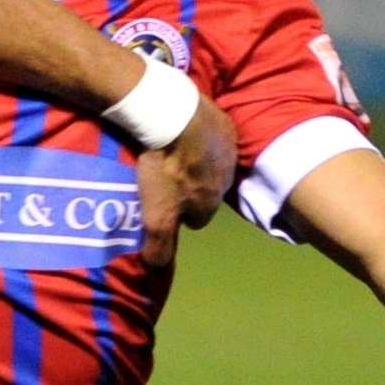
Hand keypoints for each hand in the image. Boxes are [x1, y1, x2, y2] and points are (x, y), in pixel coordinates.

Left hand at [135, 99, 237, 266]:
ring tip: (169, 153)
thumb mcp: (157, 215)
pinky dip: (197, 136)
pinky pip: (212, 135)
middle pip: (206, 190)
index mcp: (211, 203)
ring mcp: (227, 150)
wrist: (173, 116)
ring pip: (211, 163)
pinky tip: (179, 130)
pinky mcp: (223, 124)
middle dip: (189, 187)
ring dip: (194, 161)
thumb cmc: (165, 168)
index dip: (179, 214)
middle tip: (163, 178)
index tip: (162, 204)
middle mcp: (226, 179)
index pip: (198, 219)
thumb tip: (156, 268)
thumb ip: (160, 245)